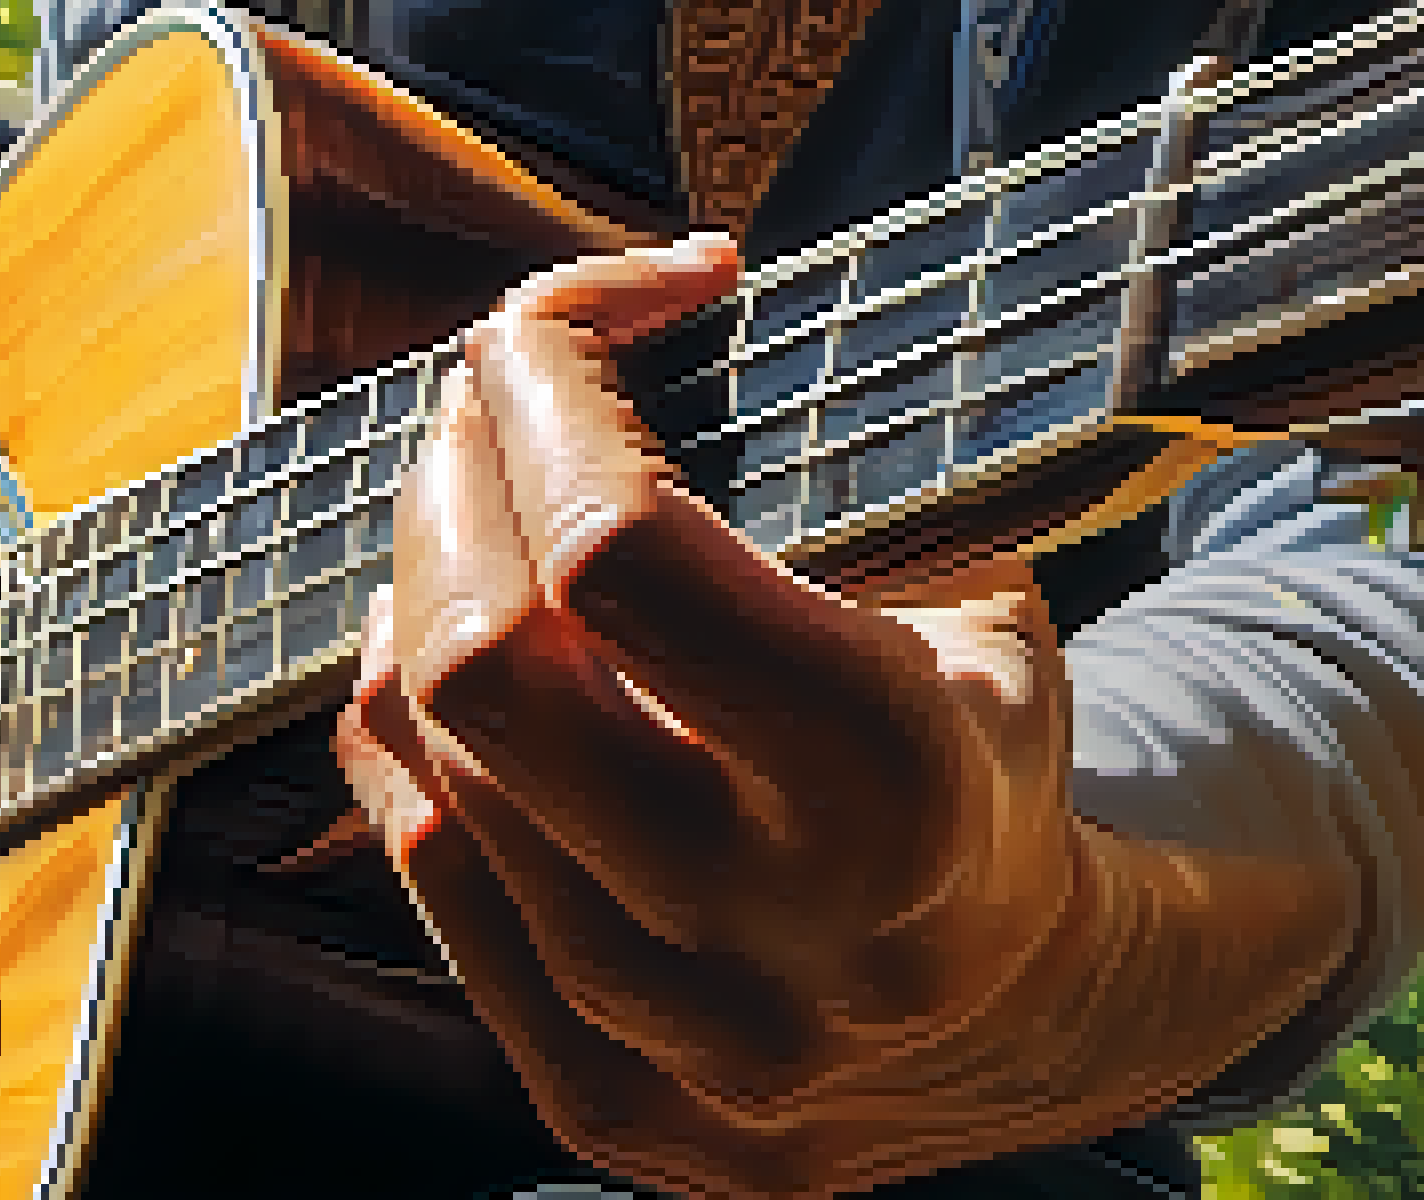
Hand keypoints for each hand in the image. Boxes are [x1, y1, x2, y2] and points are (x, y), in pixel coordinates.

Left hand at [334, 237, 1084, 1195]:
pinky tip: (439, 643)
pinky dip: (404, 720)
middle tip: (488, 398)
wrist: (1019, 1014)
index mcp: (897, 790)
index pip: (617, 551)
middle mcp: (761, 940)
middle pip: (483, 658)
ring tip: (468, 504)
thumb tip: (567, 333)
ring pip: (431, 753)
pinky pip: (419, 858)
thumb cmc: (979, 754)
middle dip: (457, 480)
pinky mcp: (590, 1098)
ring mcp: (661, 1040)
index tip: (552, 323)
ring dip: (422, 586)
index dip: (549, 394)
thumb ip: (794, 476)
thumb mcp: (968, 591)